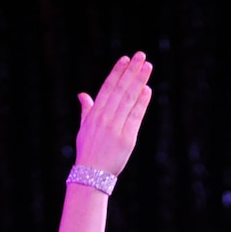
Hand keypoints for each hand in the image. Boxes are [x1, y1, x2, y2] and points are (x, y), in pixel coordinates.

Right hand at [75, 53, 153, 177]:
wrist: (91, 175)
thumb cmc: (88, 151)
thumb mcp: (84, 128)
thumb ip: (86, 109)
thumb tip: (82, 94)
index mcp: (94, 113)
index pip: (107, 87)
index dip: (117, 72)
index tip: (126, 59)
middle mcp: (104, 118)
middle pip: (120, 89)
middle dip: (131, 71)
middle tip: (141, 56)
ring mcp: (115, 127)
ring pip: (129, 99)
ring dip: (139, 81)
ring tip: (148, 67)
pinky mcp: (126, 138)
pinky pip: (135, 116)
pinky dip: (142, 102)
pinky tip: (147, 90)